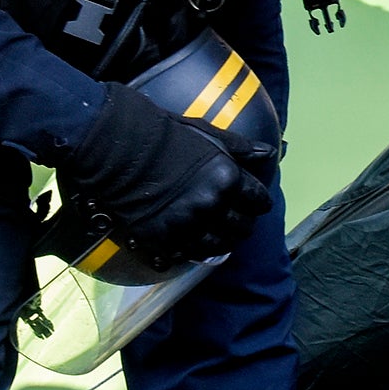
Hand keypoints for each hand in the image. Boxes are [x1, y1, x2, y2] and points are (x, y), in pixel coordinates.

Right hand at [56, 84, 275, 266]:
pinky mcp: (163, 238)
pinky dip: (195, 249)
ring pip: (220, 246)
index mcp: (228, 178)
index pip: (259, 201)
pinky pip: (190, 254)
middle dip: (242, 223)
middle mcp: (211, 205)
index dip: (258, 203)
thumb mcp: (209, 135)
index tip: (253, 203)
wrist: (118, 148)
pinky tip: (193, 240)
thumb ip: (241, 149)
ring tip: (216, 233)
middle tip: (234, 219)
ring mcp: (187, 224)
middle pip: (242, 227)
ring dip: (222, 240)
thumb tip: (269, 154)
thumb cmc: (165, 136)